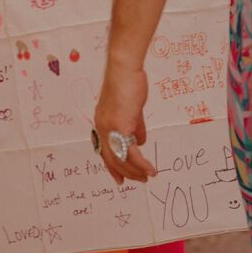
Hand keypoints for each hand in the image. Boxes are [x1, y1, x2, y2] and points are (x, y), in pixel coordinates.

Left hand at [94, 61, 156, 185]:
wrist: (124, 71)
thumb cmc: (128, 85)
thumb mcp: (132, 110)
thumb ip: (134, 126)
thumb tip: (139, 142)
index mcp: (102, 123)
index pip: (105, 151)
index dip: (112, 166)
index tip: (120, 178)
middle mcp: (102, 128)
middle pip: (111, 159)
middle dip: (125, 173)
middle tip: (138, 181)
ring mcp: (109, 128)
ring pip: (121, 159)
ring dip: (135, 171)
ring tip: (148, 177)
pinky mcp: (120, 126)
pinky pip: (131, 152)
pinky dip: (141, 164)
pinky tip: (150, 169)